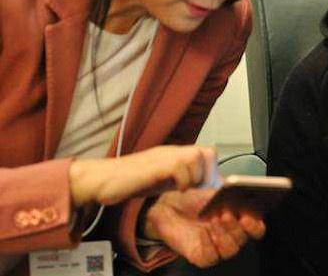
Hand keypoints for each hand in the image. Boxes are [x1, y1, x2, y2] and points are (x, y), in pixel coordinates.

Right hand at [68, 145, 215, 206]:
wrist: (102, 179)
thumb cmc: (131, 181)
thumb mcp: (163, 180)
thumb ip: (182, 179)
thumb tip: (204, 184)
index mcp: (174, 153)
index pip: (207, 152)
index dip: (212, 169)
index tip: (205, 186)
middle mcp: (171, 151)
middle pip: (206, 152)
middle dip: (207, 173)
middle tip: (195, 187)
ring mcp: (162, 156)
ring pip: (195, 157)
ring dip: (195, 177)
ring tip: (183, 188)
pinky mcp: (153, 166)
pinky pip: (178, 167)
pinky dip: (182, 181)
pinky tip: (176, 190)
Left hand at [142, 189, 265, 266]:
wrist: (170, 205)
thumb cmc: (195, 198)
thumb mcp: (214, 192)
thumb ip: (229, 194)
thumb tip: (239, 193)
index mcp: (238, 220)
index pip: (256, 228)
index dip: (255, 224)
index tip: (249, 214)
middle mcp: (230, 235)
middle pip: (243, 238)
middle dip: (236, 226)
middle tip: (227, 213)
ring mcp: (217, 247)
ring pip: (230, 249)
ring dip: (224, 234)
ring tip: (214, 219)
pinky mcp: (202, 256)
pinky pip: (211, 256)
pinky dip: (208, 243)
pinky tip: (203, 232)